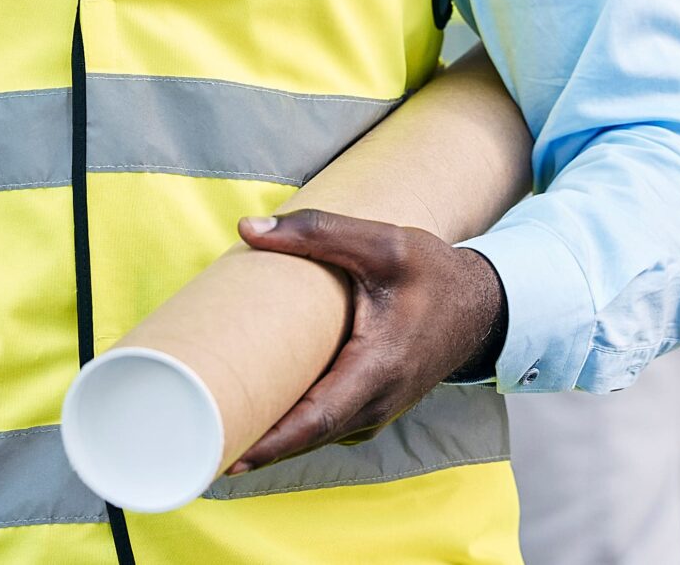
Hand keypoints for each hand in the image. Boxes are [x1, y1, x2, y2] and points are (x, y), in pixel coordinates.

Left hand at [225, 208, 507, 474]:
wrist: (481, 305)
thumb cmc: (433, 275)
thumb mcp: (382, 242)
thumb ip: (317, 231)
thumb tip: (248, 229)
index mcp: (378, 369)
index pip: (317, 419)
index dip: (271, 440)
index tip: (228, 450)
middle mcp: (377, 402)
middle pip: (306, 436)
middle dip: (255, 443)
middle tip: (198, 439)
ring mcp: (376, 412)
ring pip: (315, 436)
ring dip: (270, 436)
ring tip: (214, 425)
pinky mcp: (372, 408)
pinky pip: (325, 427)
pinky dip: (292, 427)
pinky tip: (256, 413)